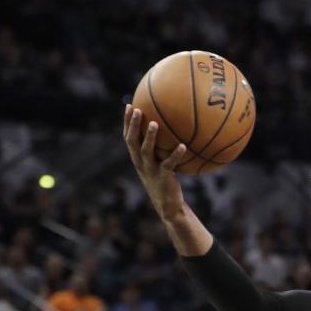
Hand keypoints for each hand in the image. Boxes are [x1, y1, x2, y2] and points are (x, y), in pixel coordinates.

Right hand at [123, 105, 188, 222]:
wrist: (168, 205)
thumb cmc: (165, 182)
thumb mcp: (159, 165)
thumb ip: (160, 150)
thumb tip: (172, 131)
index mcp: (137, 159)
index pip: (128, 137)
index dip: (126, 122)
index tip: (129, 105)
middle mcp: (141, 163)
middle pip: (132, 141)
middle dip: (132, 125)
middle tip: (136, 109)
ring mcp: (151, 170)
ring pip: (146, 151)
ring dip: (149, 137)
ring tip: (154, 123)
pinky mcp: (163, 177)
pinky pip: (169, 163)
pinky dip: (176, 154)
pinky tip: (183, 146)